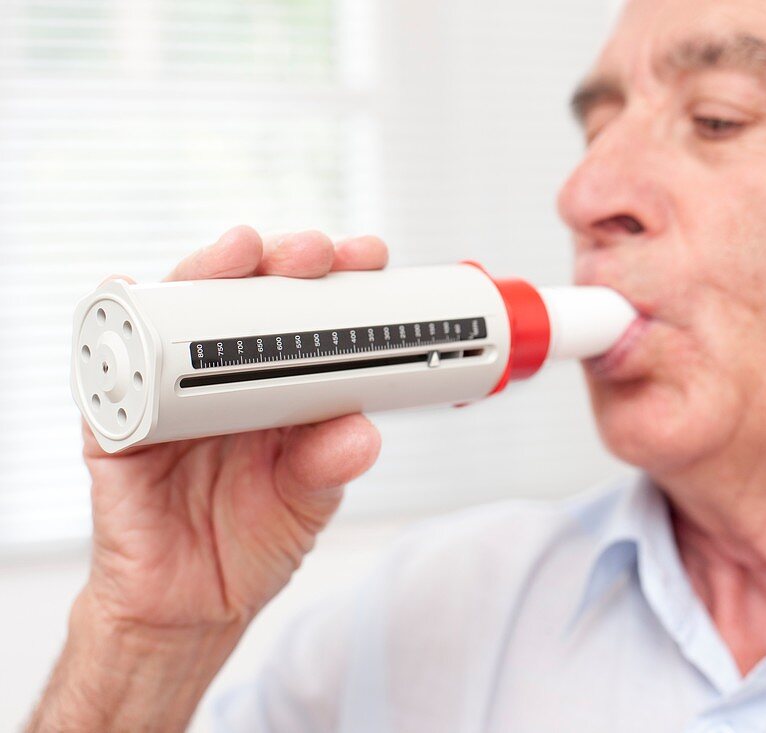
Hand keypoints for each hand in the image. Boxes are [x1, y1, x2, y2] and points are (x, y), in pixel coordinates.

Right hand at [85, 226, 386, 627]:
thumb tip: (360, 432)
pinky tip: (129, 292)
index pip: (305, 317)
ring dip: (205, 275)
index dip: (334, 281)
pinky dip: (113, 327)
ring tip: (239, 255)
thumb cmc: (251, 541)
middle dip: (279, 262)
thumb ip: (328, 466)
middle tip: (312, 251)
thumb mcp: (307, 504)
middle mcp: (220, 379)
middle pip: (242, 298)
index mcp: (275, 389)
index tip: (369, 258)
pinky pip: (104, 370)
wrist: (190, 607)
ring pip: (176, 313)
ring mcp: (165, 392)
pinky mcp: (117, 424)